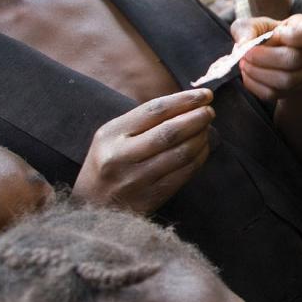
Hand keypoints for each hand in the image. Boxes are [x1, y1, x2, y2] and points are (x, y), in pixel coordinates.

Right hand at [73, 89, 215, 213]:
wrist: (92, 207)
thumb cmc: (109, 163)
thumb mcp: (112, 136)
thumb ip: (144, 121)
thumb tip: (187, 104)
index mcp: (110, 135)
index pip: (154, 110)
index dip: (184, 100)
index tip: (205, 94)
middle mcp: (121, 157)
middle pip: (169, 132)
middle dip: (196, 118)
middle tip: (209, 111)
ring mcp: (136, 180)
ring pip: (181, 154)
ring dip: (201, 138)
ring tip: (207, 129)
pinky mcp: (150, 198)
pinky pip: (184, 174)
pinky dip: (199, 158)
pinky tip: (203, 148)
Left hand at [233, 14, 301, 101]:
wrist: (272, 53)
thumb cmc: (267, 34)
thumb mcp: (256, 23)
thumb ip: (247, 28)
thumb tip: (244, 44)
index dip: (293, 36)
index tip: (275, 33)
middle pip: (295, 60)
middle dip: (264, 57)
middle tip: (246, 52)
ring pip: (285, 80)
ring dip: (257, 72)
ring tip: (244, 62)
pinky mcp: (292, 91)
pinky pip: (273, 93)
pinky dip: (254, 84)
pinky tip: (247, 73)